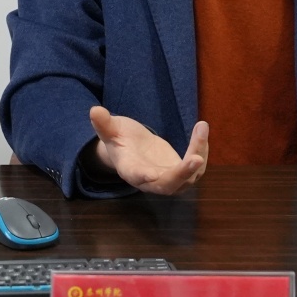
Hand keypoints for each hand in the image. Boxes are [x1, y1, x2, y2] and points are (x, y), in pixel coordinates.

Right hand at [87, 106, 207, 195]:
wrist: (132, 148)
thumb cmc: (119, 139)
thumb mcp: (111, 129)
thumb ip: (104, 124)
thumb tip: (94, 111)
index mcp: (130, 169)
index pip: (136, 176)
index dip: (143, 176)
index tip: (151, 174)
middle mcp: (150, 180)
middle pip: (168, 185)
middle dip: (182, 174)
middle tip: (195, 158)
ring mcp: (168, 179)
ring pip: (188, 177)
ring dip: (198, 155)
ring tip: (200, 128)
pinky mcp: (180, 172)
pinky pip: (196, 168)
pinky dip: (201, 150)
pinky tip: (201, 130)